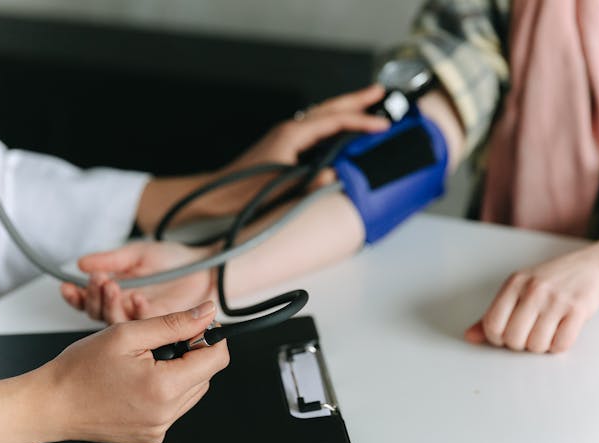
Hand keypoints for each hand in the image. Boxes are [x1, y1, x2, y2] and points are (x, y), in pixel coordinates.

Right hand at [0, 302, 228, 442]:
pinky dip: (164, 391)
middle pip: (205, 375)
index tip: (195, 326)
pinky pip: (173, 408)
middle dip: (189, 353)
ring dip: (177, 372)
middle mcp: (165, 415)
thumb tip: (207, 313)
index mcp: (164, 388)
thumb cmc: (79, 369)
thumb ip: (174, 322)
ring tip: (145, 361)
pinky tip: (138, 381)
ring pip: (191, 391)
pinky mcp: (150, 437)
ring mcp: (158, 429)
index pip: (217, 359)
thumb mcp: (128, 333)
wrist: (50, 404)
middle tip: (157, 342)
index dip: (210, 337)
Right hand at [61, 241, 215, 322]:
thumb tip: (81, 264)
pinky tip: (137, 297)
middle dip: (94, 298)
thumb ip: (112, 259)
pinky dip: (138, 310)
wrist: (206, 267)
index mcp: (119, 296)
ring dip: (112, 304)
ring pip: (118, 323)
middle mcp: (128, 313)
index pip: (90, 302)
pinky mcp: (161, 330)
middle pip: (100, 315)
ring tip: (112, 285)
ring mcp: (144, 324)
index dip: (78, 296)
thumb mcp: (138, 254)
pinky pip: (145, 325)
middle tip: (99, 281)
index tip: (68, 286)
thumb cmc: (175, 261)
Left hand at [135, 85, 389, 231]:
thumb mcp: (279, 189)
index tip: (382, 125)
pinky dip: (332, 124)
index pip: (334, 121)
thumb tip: (336, 175)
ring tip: (365, 105)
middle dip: (356, 100)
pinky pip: (315, 128)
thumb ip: (309, 182)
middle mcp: (289, 131)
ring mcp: (285, 137)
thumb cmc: (241, 193)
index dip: (361, 122)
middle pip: (329, 108)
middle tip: (379, 92)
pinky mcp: (283, 147)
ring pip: (322, 116)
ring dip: (345, 109)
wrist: (215, 195)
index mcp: (291, 135)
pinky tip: (339, 132)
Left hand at [464, 246, 598, 352]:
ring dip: (540, 346)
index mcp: (514, 284)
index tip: (506, 334)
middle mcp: (533, 290)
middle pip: (513, 339)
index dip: (497, 338)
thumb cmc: (550, 281)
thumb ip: (493, 314)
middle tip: (528, 333)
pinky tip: (560, 333)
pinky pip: (561, 344)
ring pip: (536, 345)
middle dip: (519, 344)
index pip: (492, 325)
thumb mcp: (518, 289)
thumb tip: (469, 337)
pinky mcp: (579, 310)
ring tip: (545, 331)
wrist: (592, 267)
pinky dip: (558, 346)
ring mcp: (557, 300)